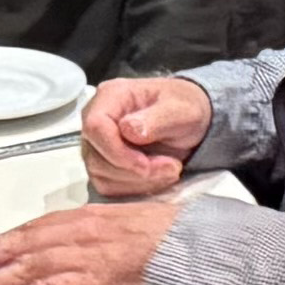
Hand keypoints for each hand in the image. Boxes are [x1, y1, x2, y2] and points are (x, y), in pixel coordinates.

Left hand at [0, 197, 184, 284]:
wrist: (188, 244)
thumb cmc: (160, 236)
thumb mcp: (114, 226)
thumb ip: (83, 238)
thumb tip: (61, 252)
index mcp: (75, 221)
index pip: (20, 233)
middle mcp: (69, 235)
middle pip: (9, 247)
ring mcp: (77, 257)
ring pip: (19, 269)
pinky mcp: (90, 281)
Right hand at [83, 76, 214, 199]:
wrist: (188, 122)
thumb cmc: (184, 109)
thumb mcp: (182, 110)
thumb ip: (157, 118)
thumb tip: (129, 129)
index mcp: (111, 96)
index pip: (95, 127)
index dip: (118, 152)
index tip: (146, 165)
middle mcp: (96, 119)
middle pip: (96, 156)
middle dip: (134, 171)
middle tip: (171, 168)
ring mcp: (96, 143)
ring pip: (100, 175)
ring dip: (137, 181)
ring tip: (169, 170)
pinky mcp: (103, 164)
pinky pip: (108, 185)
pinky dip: (135, 188)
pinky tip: (158, 177)